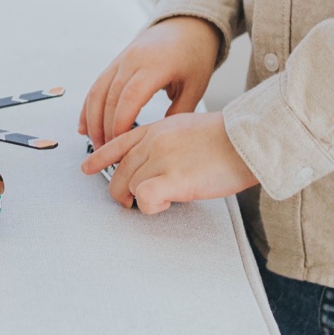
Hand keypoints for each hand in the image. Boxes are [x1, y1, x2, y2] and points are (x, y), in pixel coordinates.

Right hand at [79, 17, 220, 149]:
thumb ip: (179, 113)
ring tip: (95, 142)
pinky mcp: (116, 62)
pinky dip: (88, 106)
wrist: (187, 25)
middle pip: (110, 97)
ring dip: (92, 119)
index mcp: (155, 65)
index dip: (121, 122)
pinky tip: (84, 125)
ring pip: (97, 91)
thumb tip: (161, 139)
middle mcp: (133, 60)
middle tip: (106, 151)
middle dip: (105, 127)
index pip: (130, 97)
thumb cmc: (194, 54)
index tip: (120, 143)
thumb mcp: (196, 86)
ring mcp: (122, 59)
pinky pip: (97, 85)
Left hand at [79, 112, 258, 213]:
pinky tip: (167, 201)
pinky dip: (150, 206)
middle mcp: (152, 143)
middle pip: (118, 173)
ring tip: (166, 197)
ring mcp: (161, 160)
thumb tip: (154, 163)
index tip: (86, 168)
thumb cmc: (225, 138)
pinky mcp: (173, 179)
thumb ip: (164, 142)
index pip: (116, 143)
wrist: (247, 139)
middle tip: (135, 202)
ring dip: (143, 199)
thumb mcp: (185, 128)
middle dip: (123, 192)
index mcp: (155, 129)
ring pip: (130, 188)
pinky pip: (144, 199)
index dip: (98, 158)